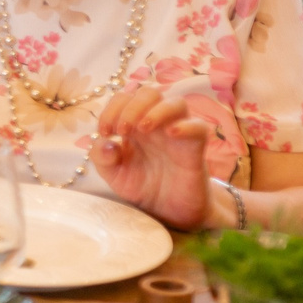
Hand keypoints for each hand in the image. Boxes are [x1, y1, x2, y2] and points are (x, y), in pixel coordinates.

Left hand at [90, 88, 221, 230]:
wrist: (169, 210)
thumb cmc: (143, 186)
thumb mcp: (114, 174)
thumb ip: (102, 158)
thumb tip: (105, 141)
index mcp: (135, 124)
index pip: (124, 98)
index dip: (112, 109)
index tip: (105, 132)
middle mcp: (157, 123)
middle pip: (150, 93)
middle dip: (132, 106)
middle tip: (123, 131)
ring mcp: (178, 133)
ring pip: (176, 102)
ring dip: (156, 110)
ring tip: (142, 129)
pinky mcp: (196, 148)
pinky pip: (199, 127)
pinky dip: (186, 125)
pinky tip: (170, 133)